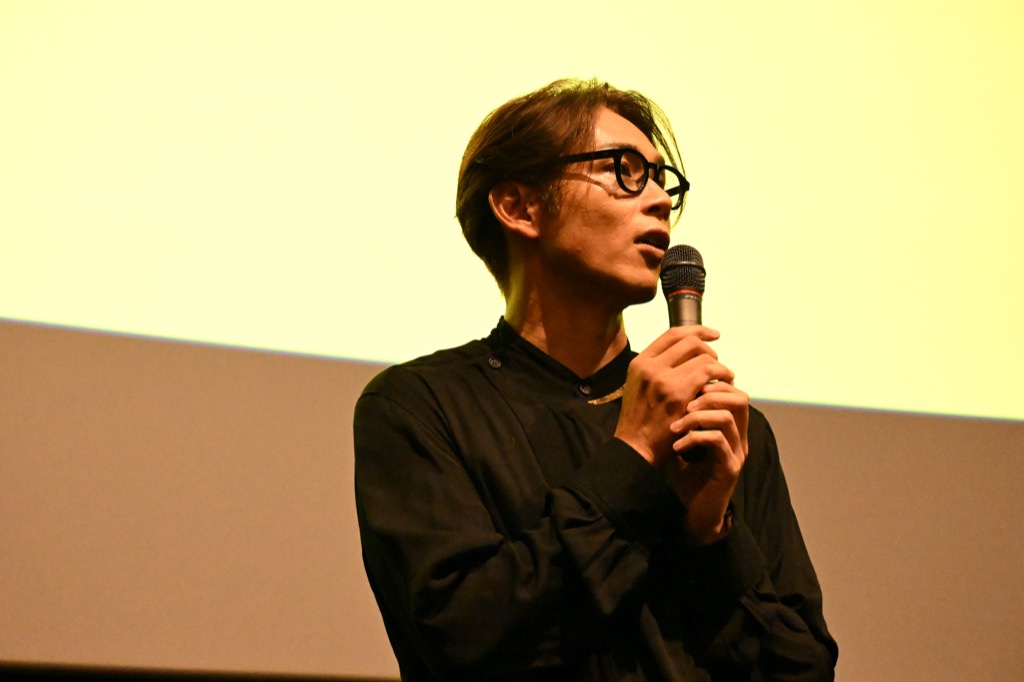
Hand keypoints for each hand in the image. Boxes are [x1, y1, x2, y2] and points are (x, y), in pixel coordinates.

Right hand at [614, 326, 733, 466]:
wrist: (635, 447)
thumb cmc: (640, 420)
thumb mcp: (637, 386)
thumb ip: (655, 368)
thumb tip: (683, 353)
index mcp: (639, 362)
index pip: (672, 334)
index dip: (696, 330)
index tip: (712, 335)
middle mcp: (650, 367)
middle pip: (690, 342)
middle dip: (709, 349)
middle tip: (717, 363)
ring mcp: (664, 380)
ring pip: (702, 357)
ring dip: (719, 365)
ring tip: (724, 376)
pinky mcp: (679, 394)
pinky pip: (708, 373)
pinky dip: (721, 375)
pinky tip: (726, 383)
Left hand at [665, 380, 748, 543]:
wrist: (689, 514)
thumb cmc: (682, 477)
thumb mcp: (680, 440)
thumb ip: (681, 416)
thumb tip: (666, 389)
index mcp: (730, 428)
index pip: (733, 392)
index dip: (712, 385)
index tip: (685, 392)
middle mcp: (738, 438)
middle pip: (740, 399)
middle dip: (709, 395)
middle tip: (684, 404)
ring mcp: (736, 453)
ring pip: (727, 418)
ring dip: (697, 418)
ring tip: (675, 427)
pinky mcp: (729, 469)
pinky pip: (718, 441)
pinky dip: (695, 438)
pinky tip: (677, 447)